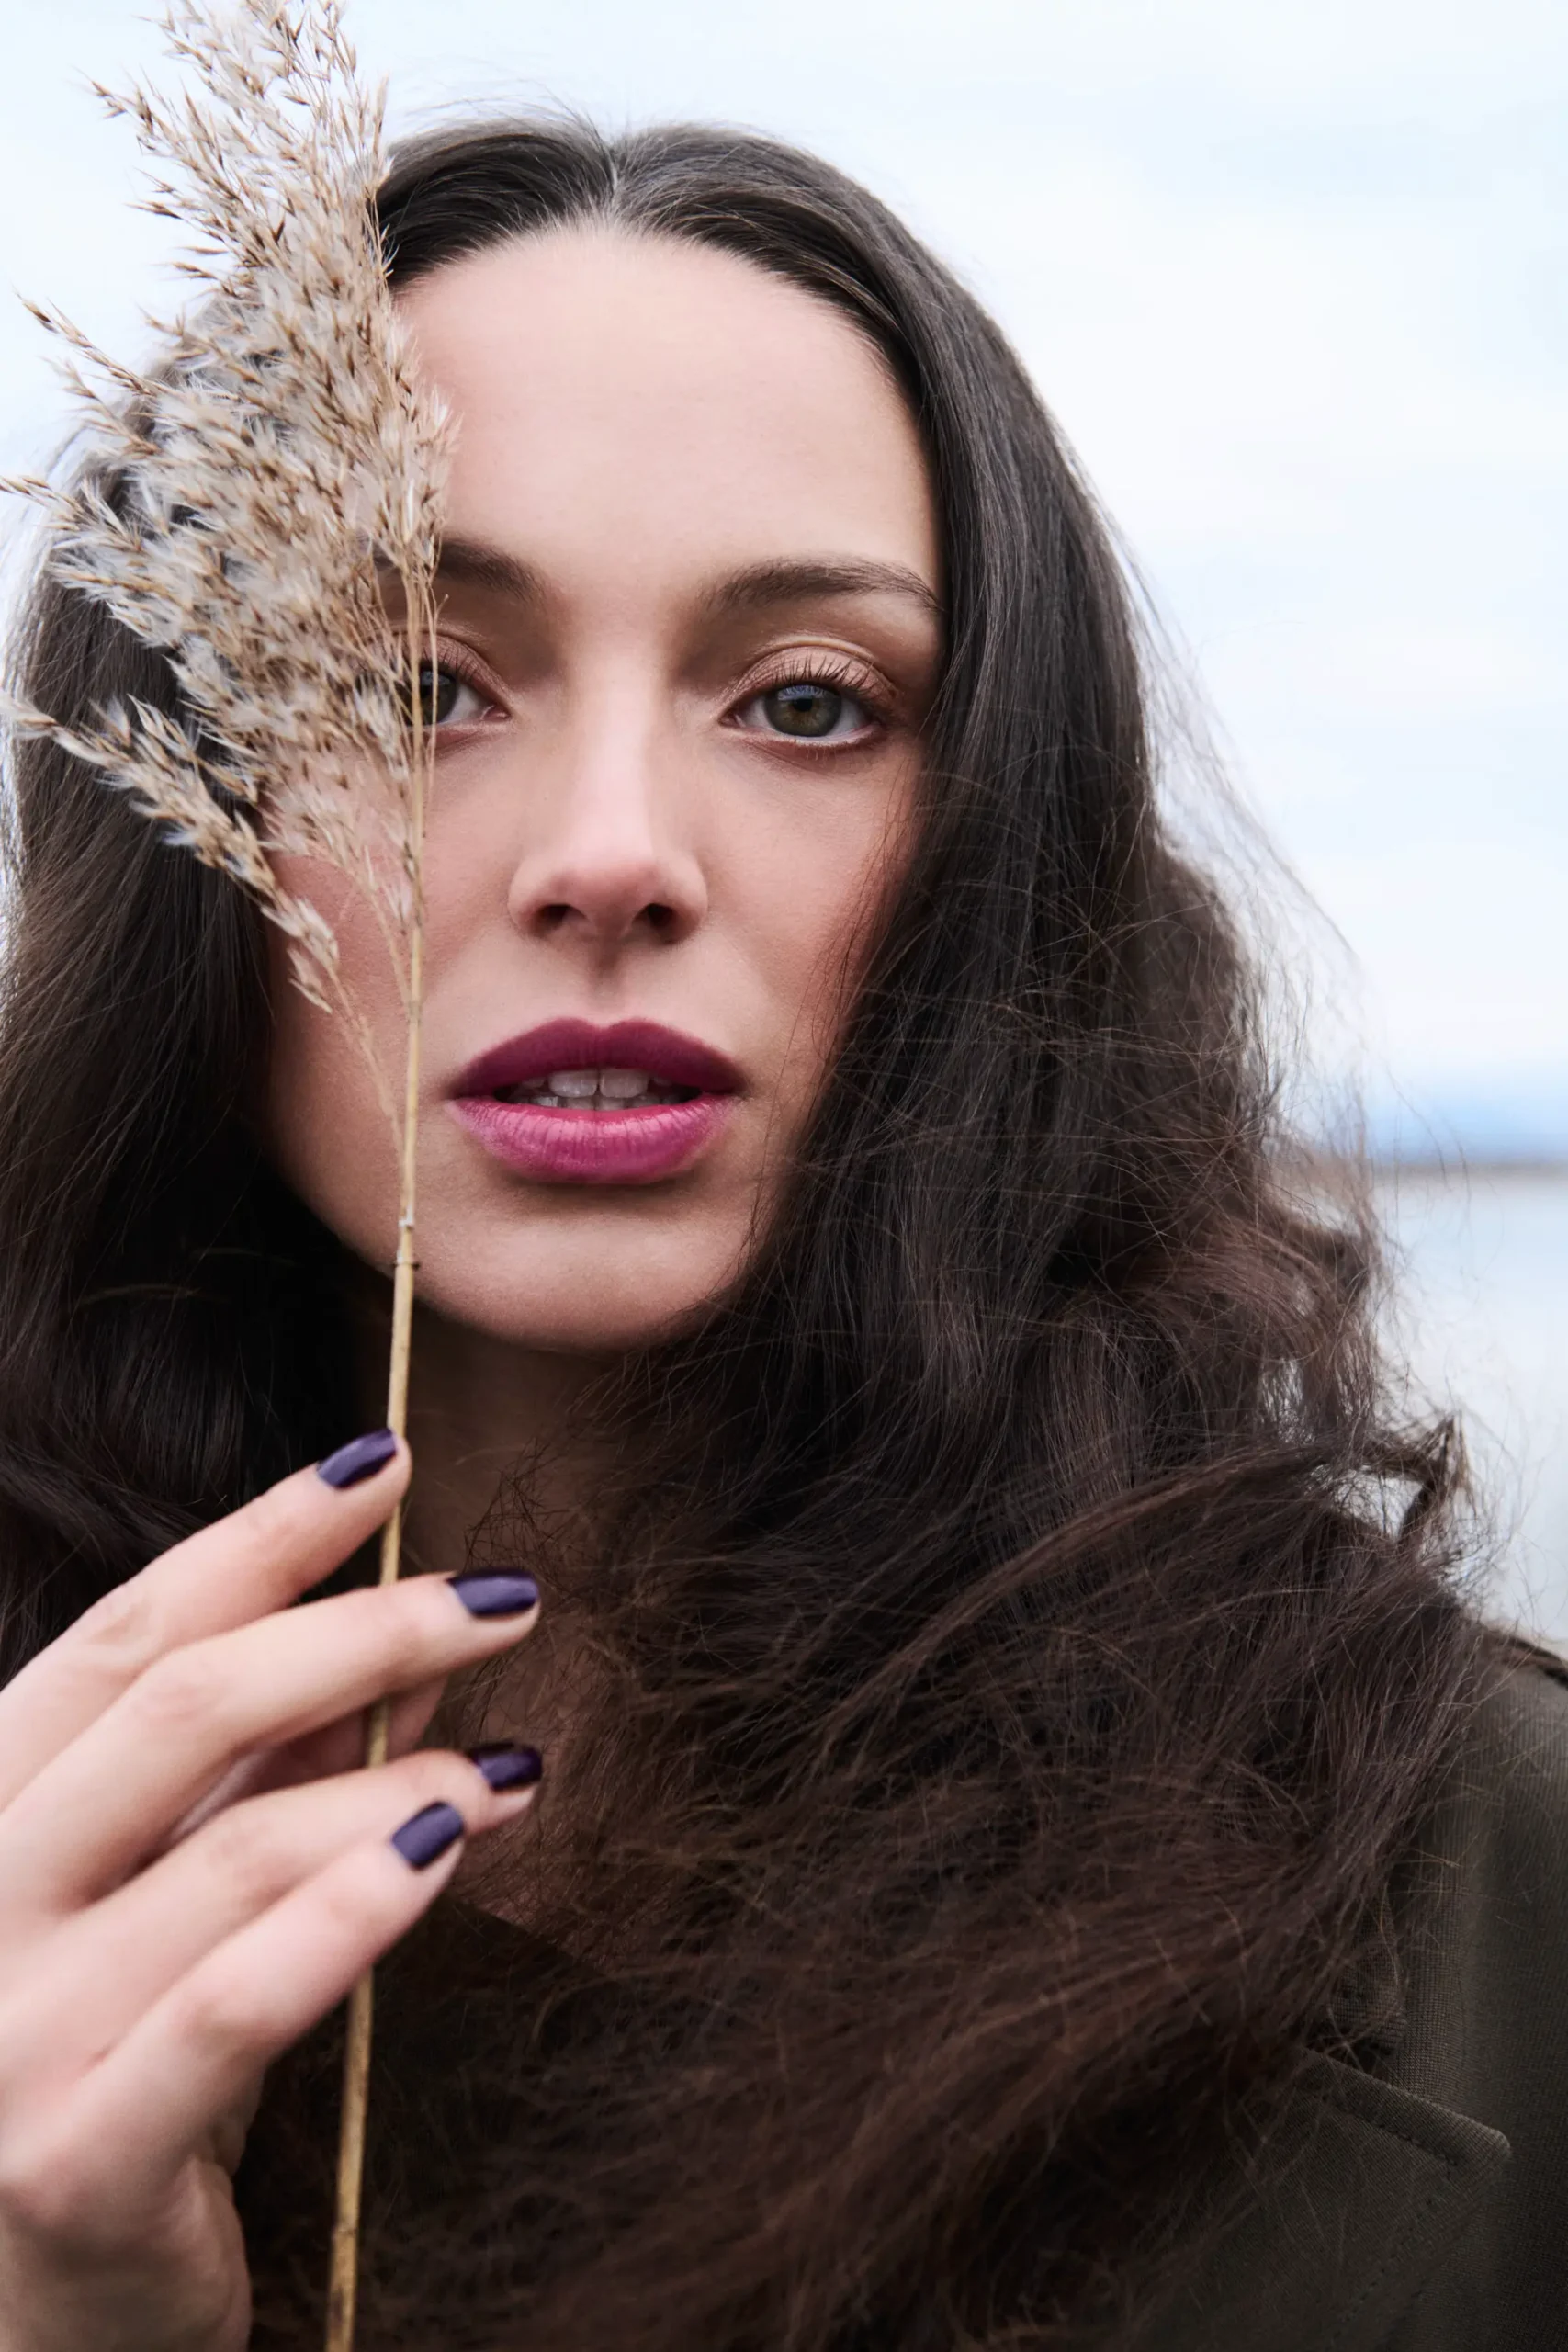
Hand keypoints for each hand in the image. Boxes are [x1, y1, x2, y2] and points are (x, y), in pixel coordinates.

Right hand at [0, 1434, 541, 2351]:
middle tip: (506, 1598)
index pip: (125, 1634)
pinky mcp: (72, 2167)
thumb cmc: (113, 2084)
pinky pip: (231, 2010)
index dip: (260, 1534)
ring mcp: (6, 2042)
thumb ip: (248, 1780)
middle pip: (181, 1706)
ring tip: (515, 1757)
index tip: (389, 1463)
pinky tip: (453, 1843)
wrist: (33, 2332)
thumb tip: (387, 1637)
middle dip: (361, 1627)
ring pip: (230, 1849)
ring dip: (400, 1777)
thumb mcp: (167, 1908)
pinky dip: (352, 1914)